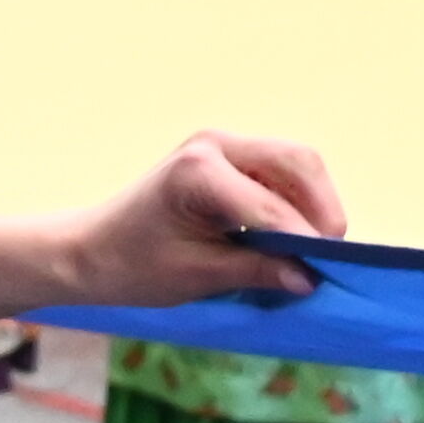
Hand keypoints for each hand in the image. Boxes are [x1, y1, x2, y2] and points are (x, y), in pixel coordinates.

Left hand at [49, 130, 348, 311]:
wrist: (91, 250)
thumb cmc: (133, 265)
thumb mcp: (196, 276)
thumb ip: (257, 272)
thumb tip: (310, 278)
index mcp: (199, 171)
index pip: (271, 206)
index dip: (304, 242)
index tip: (326, 275)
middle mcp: (214, 145)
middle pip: (298, 162)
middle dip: (322, 210)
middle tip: (332, 258)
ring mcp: (222, 146)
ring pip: (295, 162)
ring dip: (314, 203)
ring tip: (317, 250)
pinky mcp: (228, 157)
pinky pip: (280, 170)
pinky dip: (298, 199)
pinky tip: (297, 236)